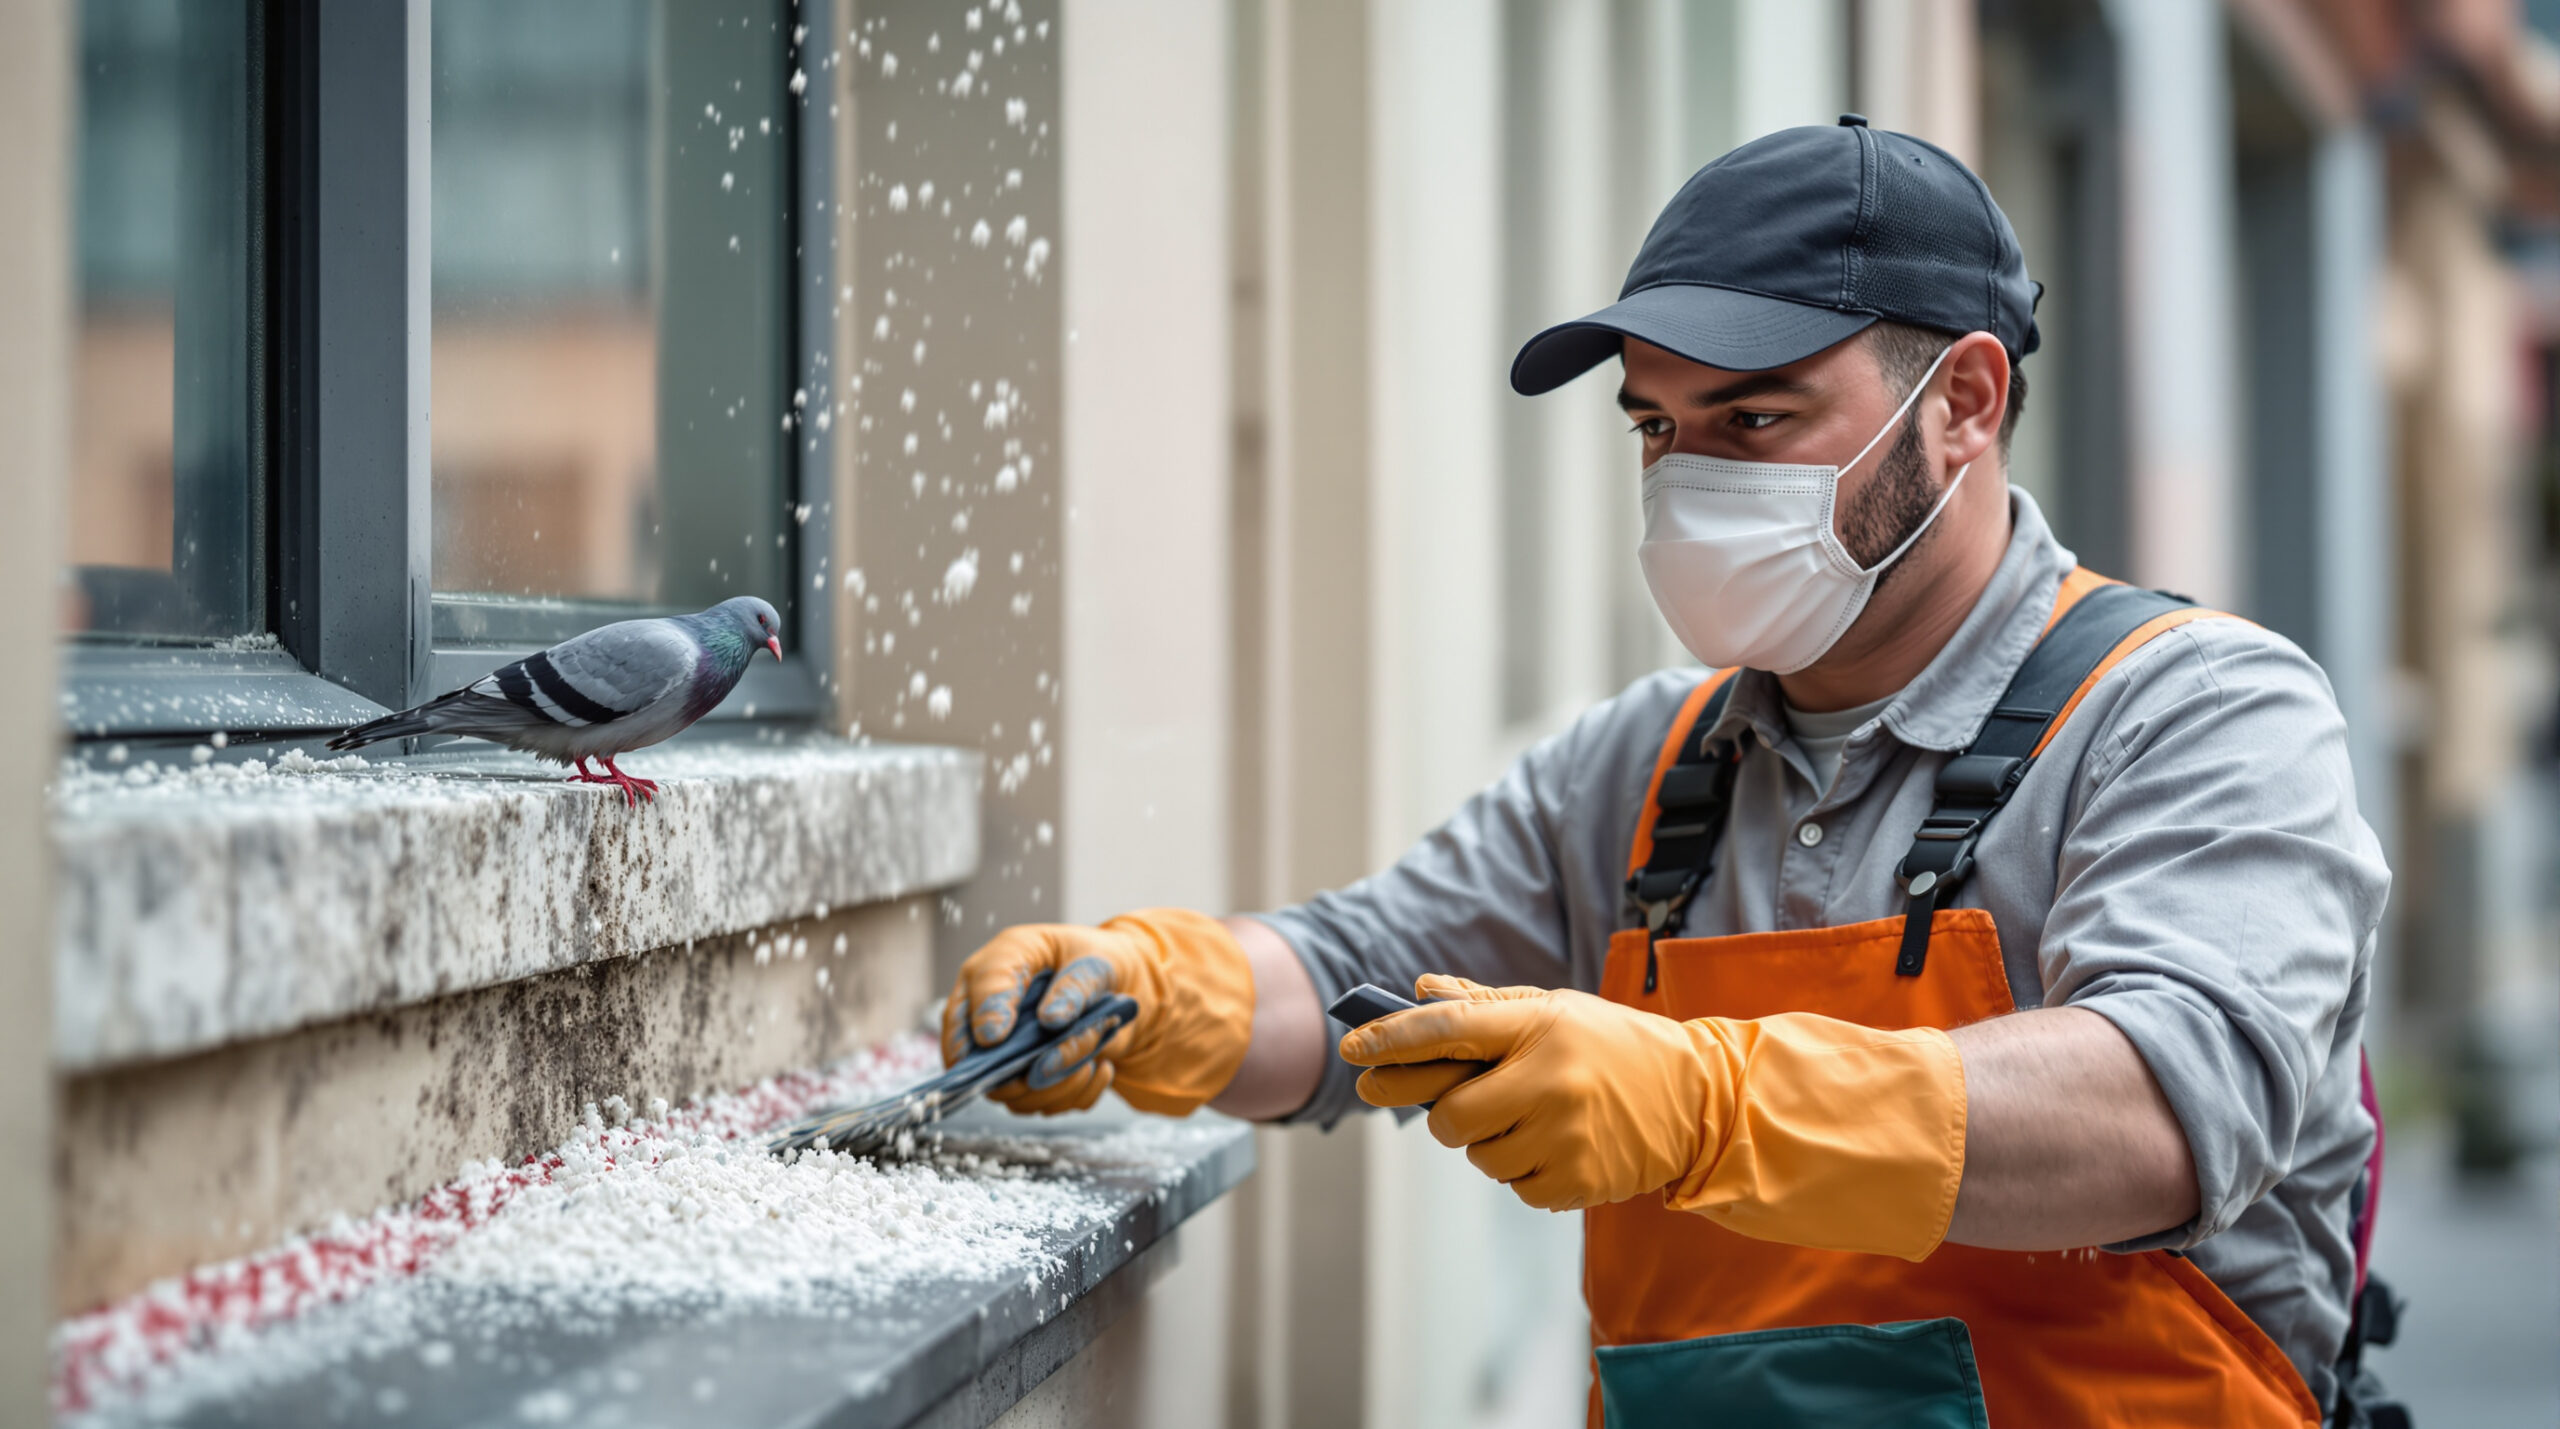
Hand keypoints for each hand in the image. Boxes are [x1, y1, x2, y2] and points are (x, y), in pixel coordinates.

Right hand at [942, 908, 1255, 1116]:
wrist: (1133, 994)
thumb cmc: (1111, 963)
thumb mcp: (1104, 960)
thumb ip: (1077, 984)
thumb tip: (1050, 1018)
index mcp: (1003, 963)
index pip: (975, 991)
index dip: (982, 1018)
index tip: (1001, 1039)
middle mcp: (991, 1008)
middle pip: (980, 1053)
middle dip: (1033, 1062)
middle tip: (1085, 1054)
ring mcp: (1003, 1049)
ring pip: (1009, 1088)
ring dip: (1062, 1081)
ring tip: (1101, 1057)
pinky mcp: (1024, 1079)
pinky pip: (1039, 1104)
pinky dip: (1074, 1092)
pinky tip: (1100, 1071)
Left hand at [1341, 975, 1965, 1258]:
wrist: (1699, 1101)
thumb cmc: (1613, 1047)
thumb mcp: (1555, 1010)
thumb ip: (1483, 1006)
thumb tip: (1418, 991)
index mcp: (1540, 1026)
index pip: (1445, 1031)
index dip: (1391, 1041)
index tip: (1352, 1052)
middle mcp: (1550, 1078)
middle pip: (1447, 1115)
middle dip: (1446, 1114)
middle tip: (1472, 1101)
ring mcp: (1565, 1135)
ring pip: (1477, 1156)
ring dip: (1490, 1143)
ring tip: (1537, 1118)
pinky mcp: (1577, 1183)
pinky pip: (1513, 1187)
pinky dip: (1525, 1171)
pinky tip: (1561, 1145)